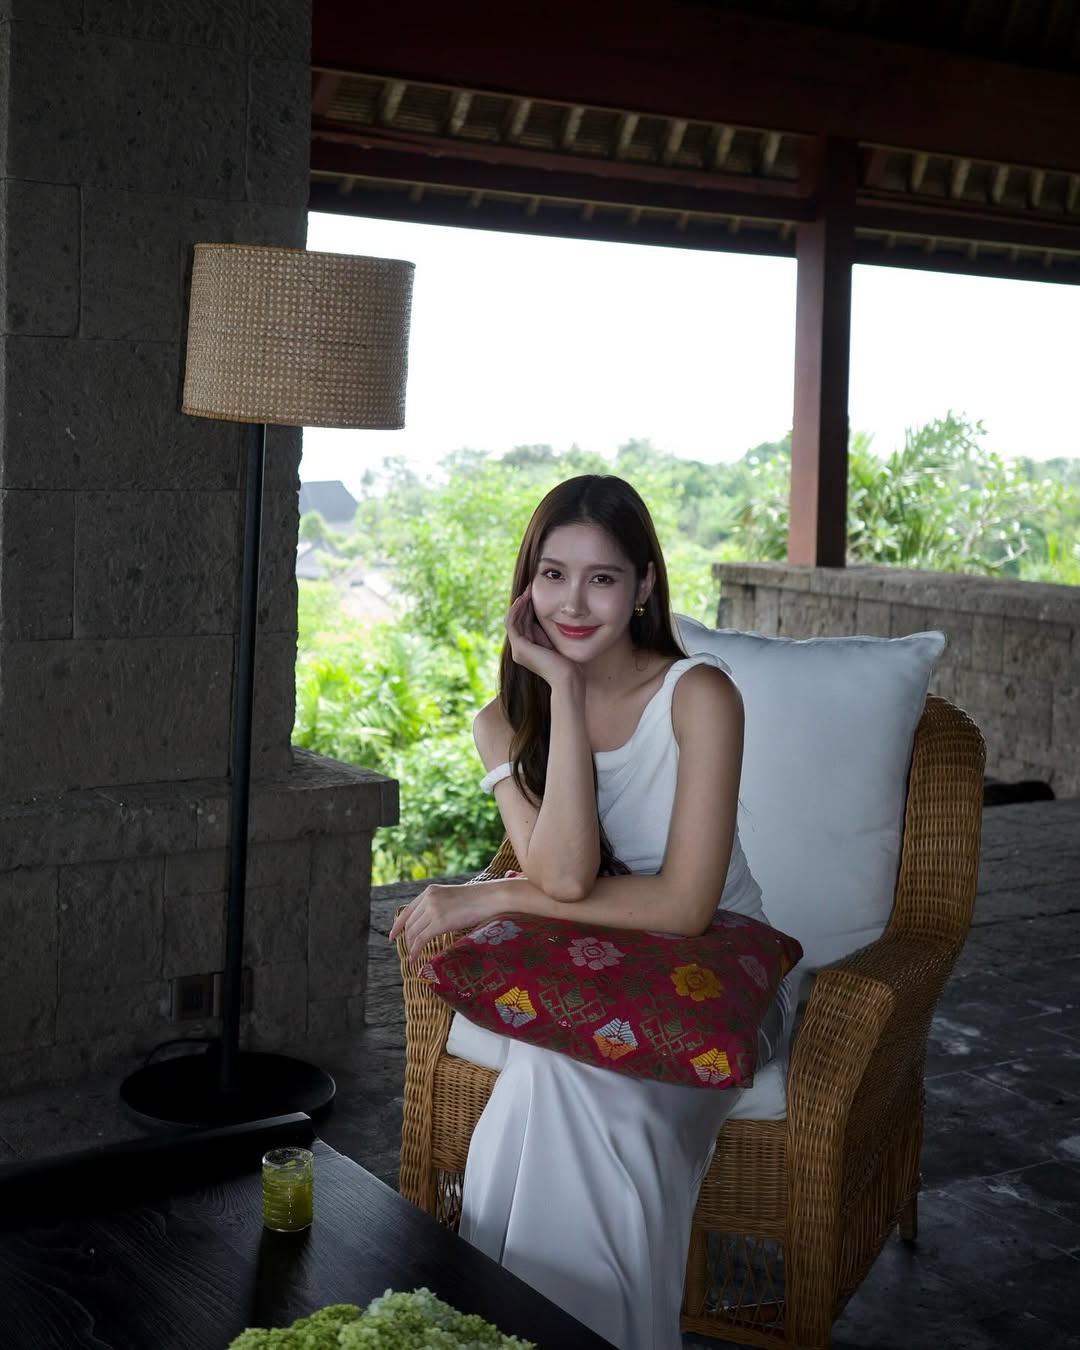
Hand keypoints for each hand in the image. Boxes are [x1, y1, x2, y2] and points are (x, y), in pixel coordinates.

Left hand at [388, 882, 502, 963]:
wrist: (491, 897)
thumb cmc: (479, 900)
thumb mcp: (453, 898)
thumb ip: (440, 905)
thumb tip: (433, 922)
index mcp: (430, 891)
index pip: (407, 910)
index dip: (398, 925)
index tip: (393, 935)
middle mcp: (429, 898)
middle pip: (410, 923)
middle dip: (406, 939)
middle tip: (408, 951)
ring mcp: (433, 909)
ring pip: (413, 932)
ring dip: (411, 946)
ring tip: (413, 957)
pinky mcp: (439, 922)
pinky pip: (421, 940)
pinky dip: (415, 951)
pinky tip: (414, 959)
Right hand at [505, 587, 576, 686]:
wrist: (568, 678)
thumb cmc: (568, 662)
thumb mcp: (556, 640)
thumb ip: (548, 630)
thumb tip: (551, 613)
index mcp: (527, 648)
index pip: (523, 623)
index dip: (527, 607)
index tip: (535, 593)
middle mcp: (519, 649)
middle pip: (517, 619)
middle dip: (523, 602)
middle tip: (530, 587)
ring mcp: (517, 649)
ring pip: (513, 619)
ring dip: (519, 603)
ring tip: (528, 591)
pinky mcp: (519, 647)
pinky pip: (512, 624)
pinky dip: (516, 610)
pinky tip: (524, 599)